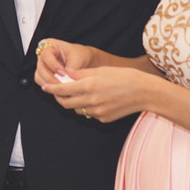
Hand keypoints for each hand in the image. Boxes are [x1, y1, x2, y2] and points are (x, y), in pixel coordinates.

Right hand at [32, 38, 96, 87]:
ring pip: (39, 77)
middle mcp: (43, 55)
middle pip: (40, 68)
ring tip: (62, 90)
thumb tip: (67, 81)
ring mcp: (42, 65)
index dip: (53, 65)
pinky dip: (51, 88)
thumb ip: (71, 69)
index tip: (63, 73)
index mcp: (50, 45)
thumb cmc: (80, 55)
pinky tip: (60, 91)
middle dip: (51, 79)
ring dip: (50, 85)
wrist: (84, 60)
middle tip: (62, 86)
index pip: (46, 55)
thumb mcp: (78, 58)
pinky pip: (43, 83)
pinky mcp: (43, 75)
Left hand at [40, 65, 155, 122]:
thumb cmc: (125, 77)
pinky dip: (87, 107)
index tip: (45, 86)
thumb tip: (66, 73)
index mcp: (90, 85)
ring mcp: (97, 111)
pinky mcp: (103, 118)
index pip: (63, 89)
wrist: (144, 93)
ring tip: (79, 93)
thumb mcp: (102, 70)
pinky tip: (96, 99)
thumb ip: (82, 73)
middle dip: (59, 97)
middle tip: (58, 91)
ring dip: (74, 102)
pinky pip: (89, 114)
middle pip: (66, 102)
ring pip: (77, 109)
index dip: (51, 88)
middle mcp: (91, 100)